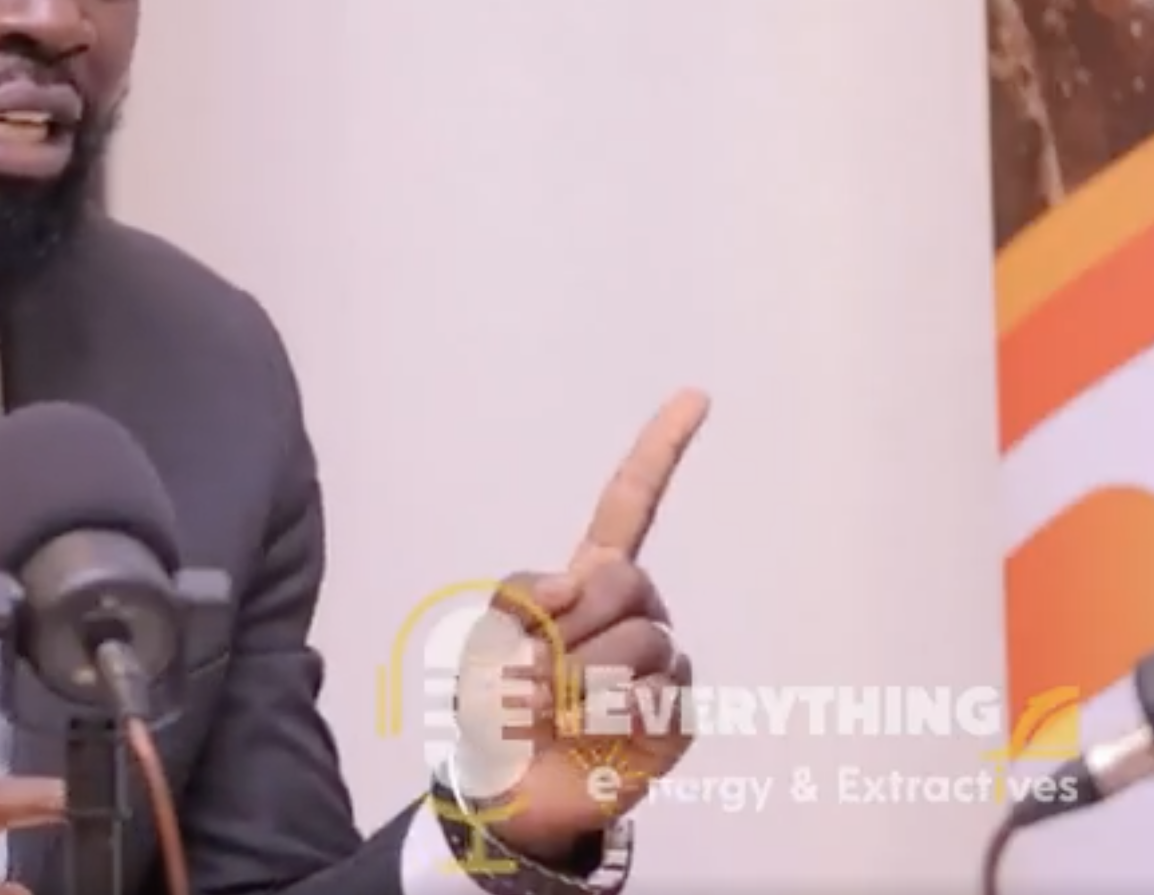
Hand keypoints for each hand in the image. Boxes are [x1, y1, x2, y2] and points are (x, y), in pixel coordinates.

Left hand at [466, 389, 707, 865]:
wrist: (509, 786)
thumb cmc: (496, 705)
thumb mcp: (486, 638)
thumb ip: (523, 596)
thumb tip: (576, 583)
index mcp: (588, 577)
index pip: (630, 503)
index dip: (660, 450)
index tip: (697, 396)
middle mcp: (637, 609)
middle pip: (626, 581)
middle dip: (570, 626)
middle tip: (530, 674)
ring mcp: (665, 658)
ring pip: (640, 644)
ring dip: (580, 681)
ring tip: (552, 711)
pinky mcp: (681, 710)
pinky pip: (655, 696)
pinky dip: (608, 717)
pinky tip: (588, 733)